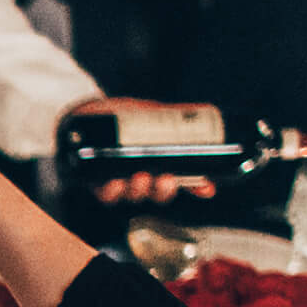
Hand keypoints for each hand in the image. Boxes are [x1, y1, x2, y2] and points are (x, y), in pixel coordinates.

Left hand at [62, 99, 216, 203]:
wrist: (95, 111)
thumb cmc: (129, 117)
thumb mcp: (157, 114)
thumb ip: (180, 120)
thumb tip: (211, 117)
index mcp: (161, 166)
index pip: (183, 181)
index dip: (196, 187)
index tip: (206, 187)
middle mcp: (143, 179)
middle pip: (158, 194)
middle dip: (164, 190)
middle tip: (167, 178)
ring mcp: (121, 182)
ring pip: (134, 196)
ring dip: (140, 190)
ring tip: (141, 176)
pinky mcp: (97, 182)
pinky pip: (106, 195)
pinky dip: (112, 191)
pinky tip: (116, 182)